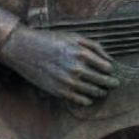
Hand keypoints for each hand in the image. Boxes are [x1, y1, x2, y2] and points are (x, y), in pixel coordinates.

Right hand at [0, 26, 119, 105]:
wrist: (24, 49)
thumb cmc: (50, 40)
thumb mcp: (74, 37)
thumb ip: (95, 46)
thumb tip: (110, 60)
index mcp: (82, 54)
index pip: (107, 68)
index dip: (110, 70)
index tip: (110, 71)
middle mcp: (77, 69)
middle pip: (103, 82)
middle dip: (110, 83)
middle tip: (113, 84)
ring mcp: (69, 82)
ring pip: (94, 92)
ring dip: (100, 92)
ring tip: (101, 90)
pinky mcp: (60, 92)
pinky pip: (81, 101)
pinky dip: (87, 100)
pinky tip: (87, 96)